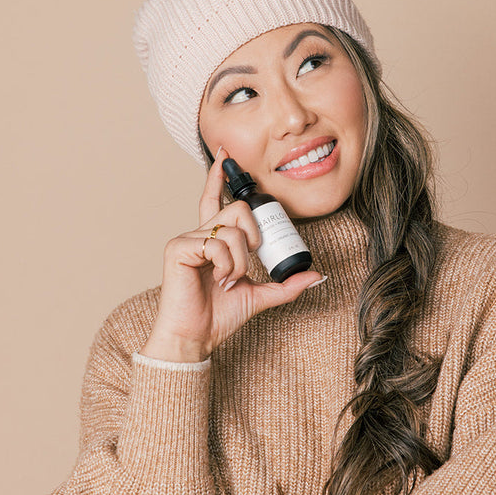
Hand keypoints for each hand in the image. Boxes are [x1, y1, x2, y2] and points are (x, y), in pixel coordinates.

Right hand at [140, 146, 324, 360]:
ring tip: (230, 279)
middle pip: (236, 209)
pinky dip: (227, 264)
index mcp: (213, 240)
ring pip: (232, 229)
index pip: (216, 200)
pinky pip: (217, 243)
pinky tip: (219, 279)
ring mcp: (186, 239)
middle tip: (248, 261)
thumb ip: (286, 284)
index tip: (226, 156)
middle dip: (253, 236)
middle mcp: (199, 234)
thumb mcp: (260, 296)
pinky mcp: (178, 248)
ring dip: (241, 260)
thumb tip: (317, 276)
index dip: (219, 177)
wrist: (196, 338)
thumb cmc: (219, 317)